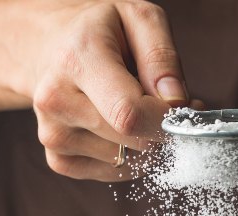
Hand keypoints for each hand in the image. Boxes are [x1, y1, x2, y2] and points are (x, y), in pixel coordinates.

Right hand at [29, 1, 188, 181]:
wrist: (51, 50)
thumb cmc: (100, 33)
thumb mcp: (138, 19)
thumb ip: (162, 56)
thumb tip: (176, 103)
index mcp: (77, 59)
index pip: (129, 113)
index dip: (166, 121)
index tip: (186, 111)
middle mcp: (56, 100)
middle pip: (131, 140)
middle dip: (160, 129)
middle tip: (165, 106)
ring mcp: (53, 135)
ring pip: (126, 160)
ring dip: (145, 143)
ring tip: (135, 110)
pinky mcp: (58, 160)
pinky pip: (113, 173)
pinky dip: (129, 158)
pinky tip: (119, 130)